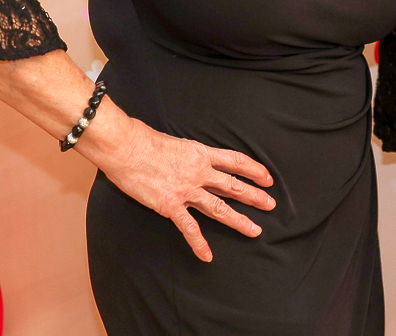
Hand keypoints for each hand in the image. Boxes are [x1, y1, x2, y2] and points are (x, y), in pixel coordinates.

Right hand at [102, 107, 275, 261]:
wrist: (125, 147)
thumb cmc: (144, 140)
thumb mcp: (176, 142)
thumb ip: (189, 154)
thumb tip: (194, 159)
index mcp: (200, 153)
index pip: (235, 161)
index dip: (253, 170)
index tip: (267, 177)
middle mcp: (198, 172)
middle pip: (232, 186)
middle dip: (254, 196)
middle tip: (270, 205)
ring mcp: (186, 190)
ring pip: (219, 208)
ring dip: (238, 220)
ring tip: (254, 229)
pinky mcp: (170, 205)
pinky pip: (189, 228)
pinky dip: (199, 243)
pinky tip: (207, 255)